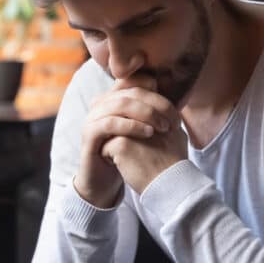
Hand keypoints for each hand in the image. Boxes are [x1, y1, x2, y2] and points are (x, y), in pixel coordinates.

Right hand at [75, 74, 175, 207]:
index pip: (135, 81)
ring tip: (163, 127)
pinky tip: (148, 133)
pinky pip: (109, 123)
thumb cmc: (128, 153)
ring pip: (119, 104)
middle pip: (130, 91)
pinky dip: (131, 125)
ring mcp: (92, 118)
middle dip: (155, 104)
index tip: (174, 109)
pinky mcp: (89, 135)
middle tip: (172, 120)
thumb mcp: (142, 129)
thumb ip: (152, 111)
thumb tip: (174, 95)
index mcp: (113, 98)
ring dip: (146, 113)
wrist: (105, 181)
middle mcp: (100, 104)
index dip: (156, 91)